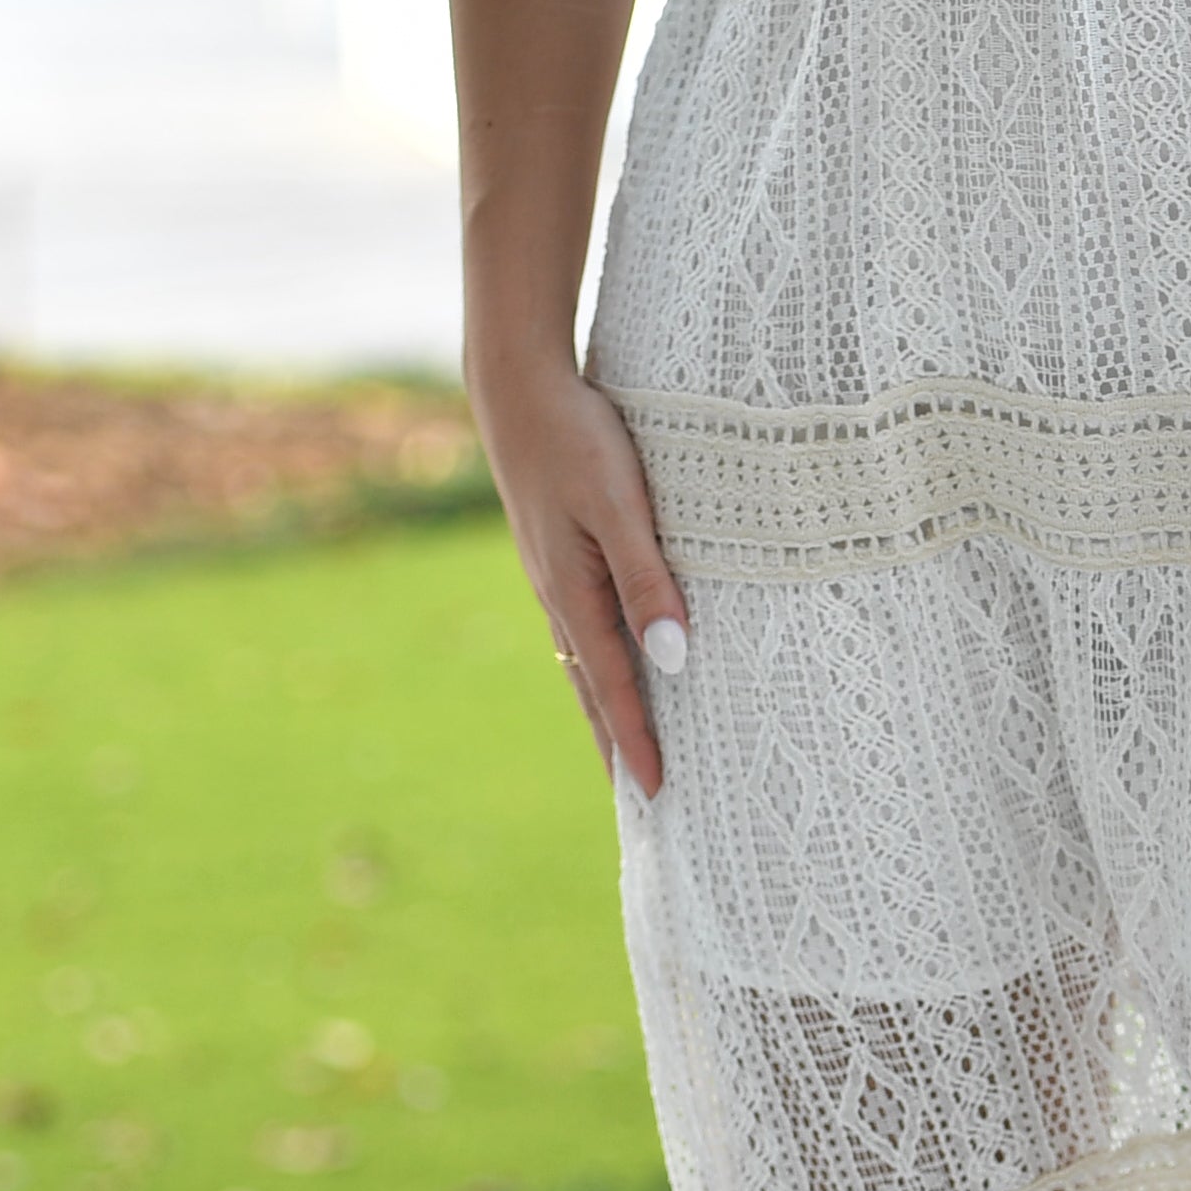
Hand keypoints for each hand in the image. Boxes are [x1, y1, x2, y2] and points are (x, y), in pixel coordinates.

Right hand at [465, 344, 689, 791]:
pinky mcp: (555, 553)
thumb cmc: (577, 437)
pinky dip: (597, 664)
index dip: (639, 742)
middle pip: (591, 690)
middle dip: (616, 746)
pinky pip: (580, 627)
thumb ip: (646, 578)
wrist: (518, 385)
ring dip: (604, 710)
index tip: (660, 795)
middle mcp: (558, 595)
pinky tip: (609, 664)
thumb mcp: (620, 504)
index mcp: (574, 593)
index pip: (614, 687)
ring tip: (624, 752)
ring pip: (583, 661)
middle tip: (640, 805)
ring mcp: (552, 576)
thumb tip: (672, 657)